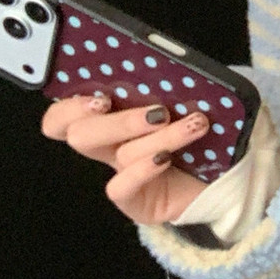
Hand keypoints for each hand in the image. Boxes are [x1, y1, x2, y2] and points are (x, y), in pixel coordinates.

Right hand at [41, 91, 210, 224]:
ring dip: (162, 136)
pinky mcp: (132, 201)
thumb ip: (162, 97)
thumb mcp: (177, 113)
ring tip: (195, 124)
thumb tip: (169, 77)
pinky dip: (143, 169)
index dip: (69, 108)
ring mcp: (119, 176)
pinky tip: (167, 158)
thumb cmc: (196, 143)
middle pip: (82, 134)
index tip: (101, 96)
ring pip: (121, 153)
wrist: (216, 187)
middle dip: (119, 122)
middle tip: (158, 112)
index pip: (63, 116)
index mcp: (111, 121)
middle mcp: (109, 149)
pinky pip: (122, 186)